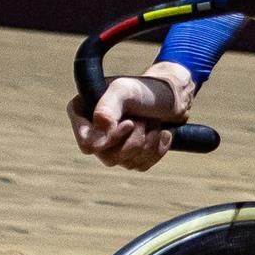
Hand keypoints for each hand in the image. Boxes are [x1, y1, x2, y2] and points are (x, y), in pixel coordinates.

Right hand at [69, 61, 196, 171]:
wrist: (171, 96)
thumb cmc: (144, 89)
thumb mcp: (123, 90)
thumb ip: (107, 109)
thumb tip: (98, 136)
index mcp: (82, 113)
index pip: (87, 143)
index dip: (110, 139)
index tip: (130, 123)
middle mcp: (93, 133)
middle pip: (108, 157)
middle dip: (134, 138)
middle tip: (142, 118)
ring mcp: (112, 148)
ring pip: (126, 162)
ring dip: (147, 140)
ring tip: (152, 121)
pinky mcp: (131, 157)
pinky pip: (141, 165)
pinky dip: (157, 149)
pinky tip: (162, 133)